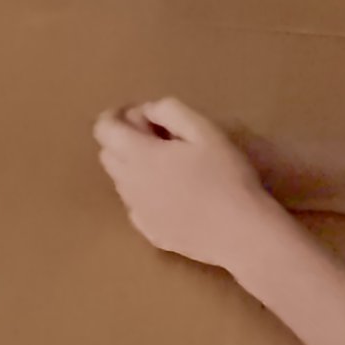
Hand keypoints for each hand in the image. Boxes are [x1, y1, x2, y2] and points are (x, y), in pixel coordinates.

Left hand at [94, 98, 279, 269]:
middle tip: (160, 138)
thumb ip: (170, 111)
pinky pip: (136, 206)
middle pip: (107, 154)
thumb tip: (148, 111)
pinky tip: (175, 195)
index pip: (103, 129)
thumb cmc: (225, 176)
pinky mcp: (150, 233)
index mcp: (138, 155)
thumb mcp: (204, 130)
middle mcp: (129, 184)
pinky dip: (146, 194)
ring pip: (121, 181)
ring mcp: (138, 212)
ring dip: (134, 167)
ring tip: (170, 166)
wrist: (241, 234)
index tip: (141, 115)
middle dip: (124, 140)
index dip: (115, 116)